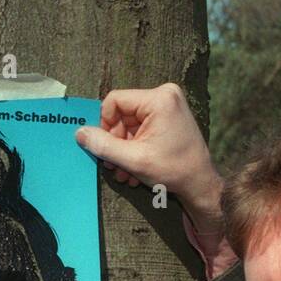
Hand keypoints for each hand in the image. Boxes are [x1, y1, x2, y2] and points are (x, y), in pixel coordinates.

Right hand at [74, 82, 226, 234]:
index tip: (105, 147)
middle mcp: (165, 96)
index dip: (104, 124)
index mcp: (159, 99)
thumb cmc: (174, 170)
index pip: (114, 101)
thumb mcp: (133, 160)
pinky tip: (134, 169)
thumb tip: (79, 133)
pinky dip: (134, 148)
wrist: (201, 184)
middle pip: (122, 114)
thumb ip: (104, 145)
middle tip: (113, 166)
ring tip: (124, 173)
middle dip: (115, 142)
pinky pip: (140, 129)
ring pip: (129, 125)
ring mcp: (167, 107)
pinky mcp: (168, 118)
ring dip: (123, 150)